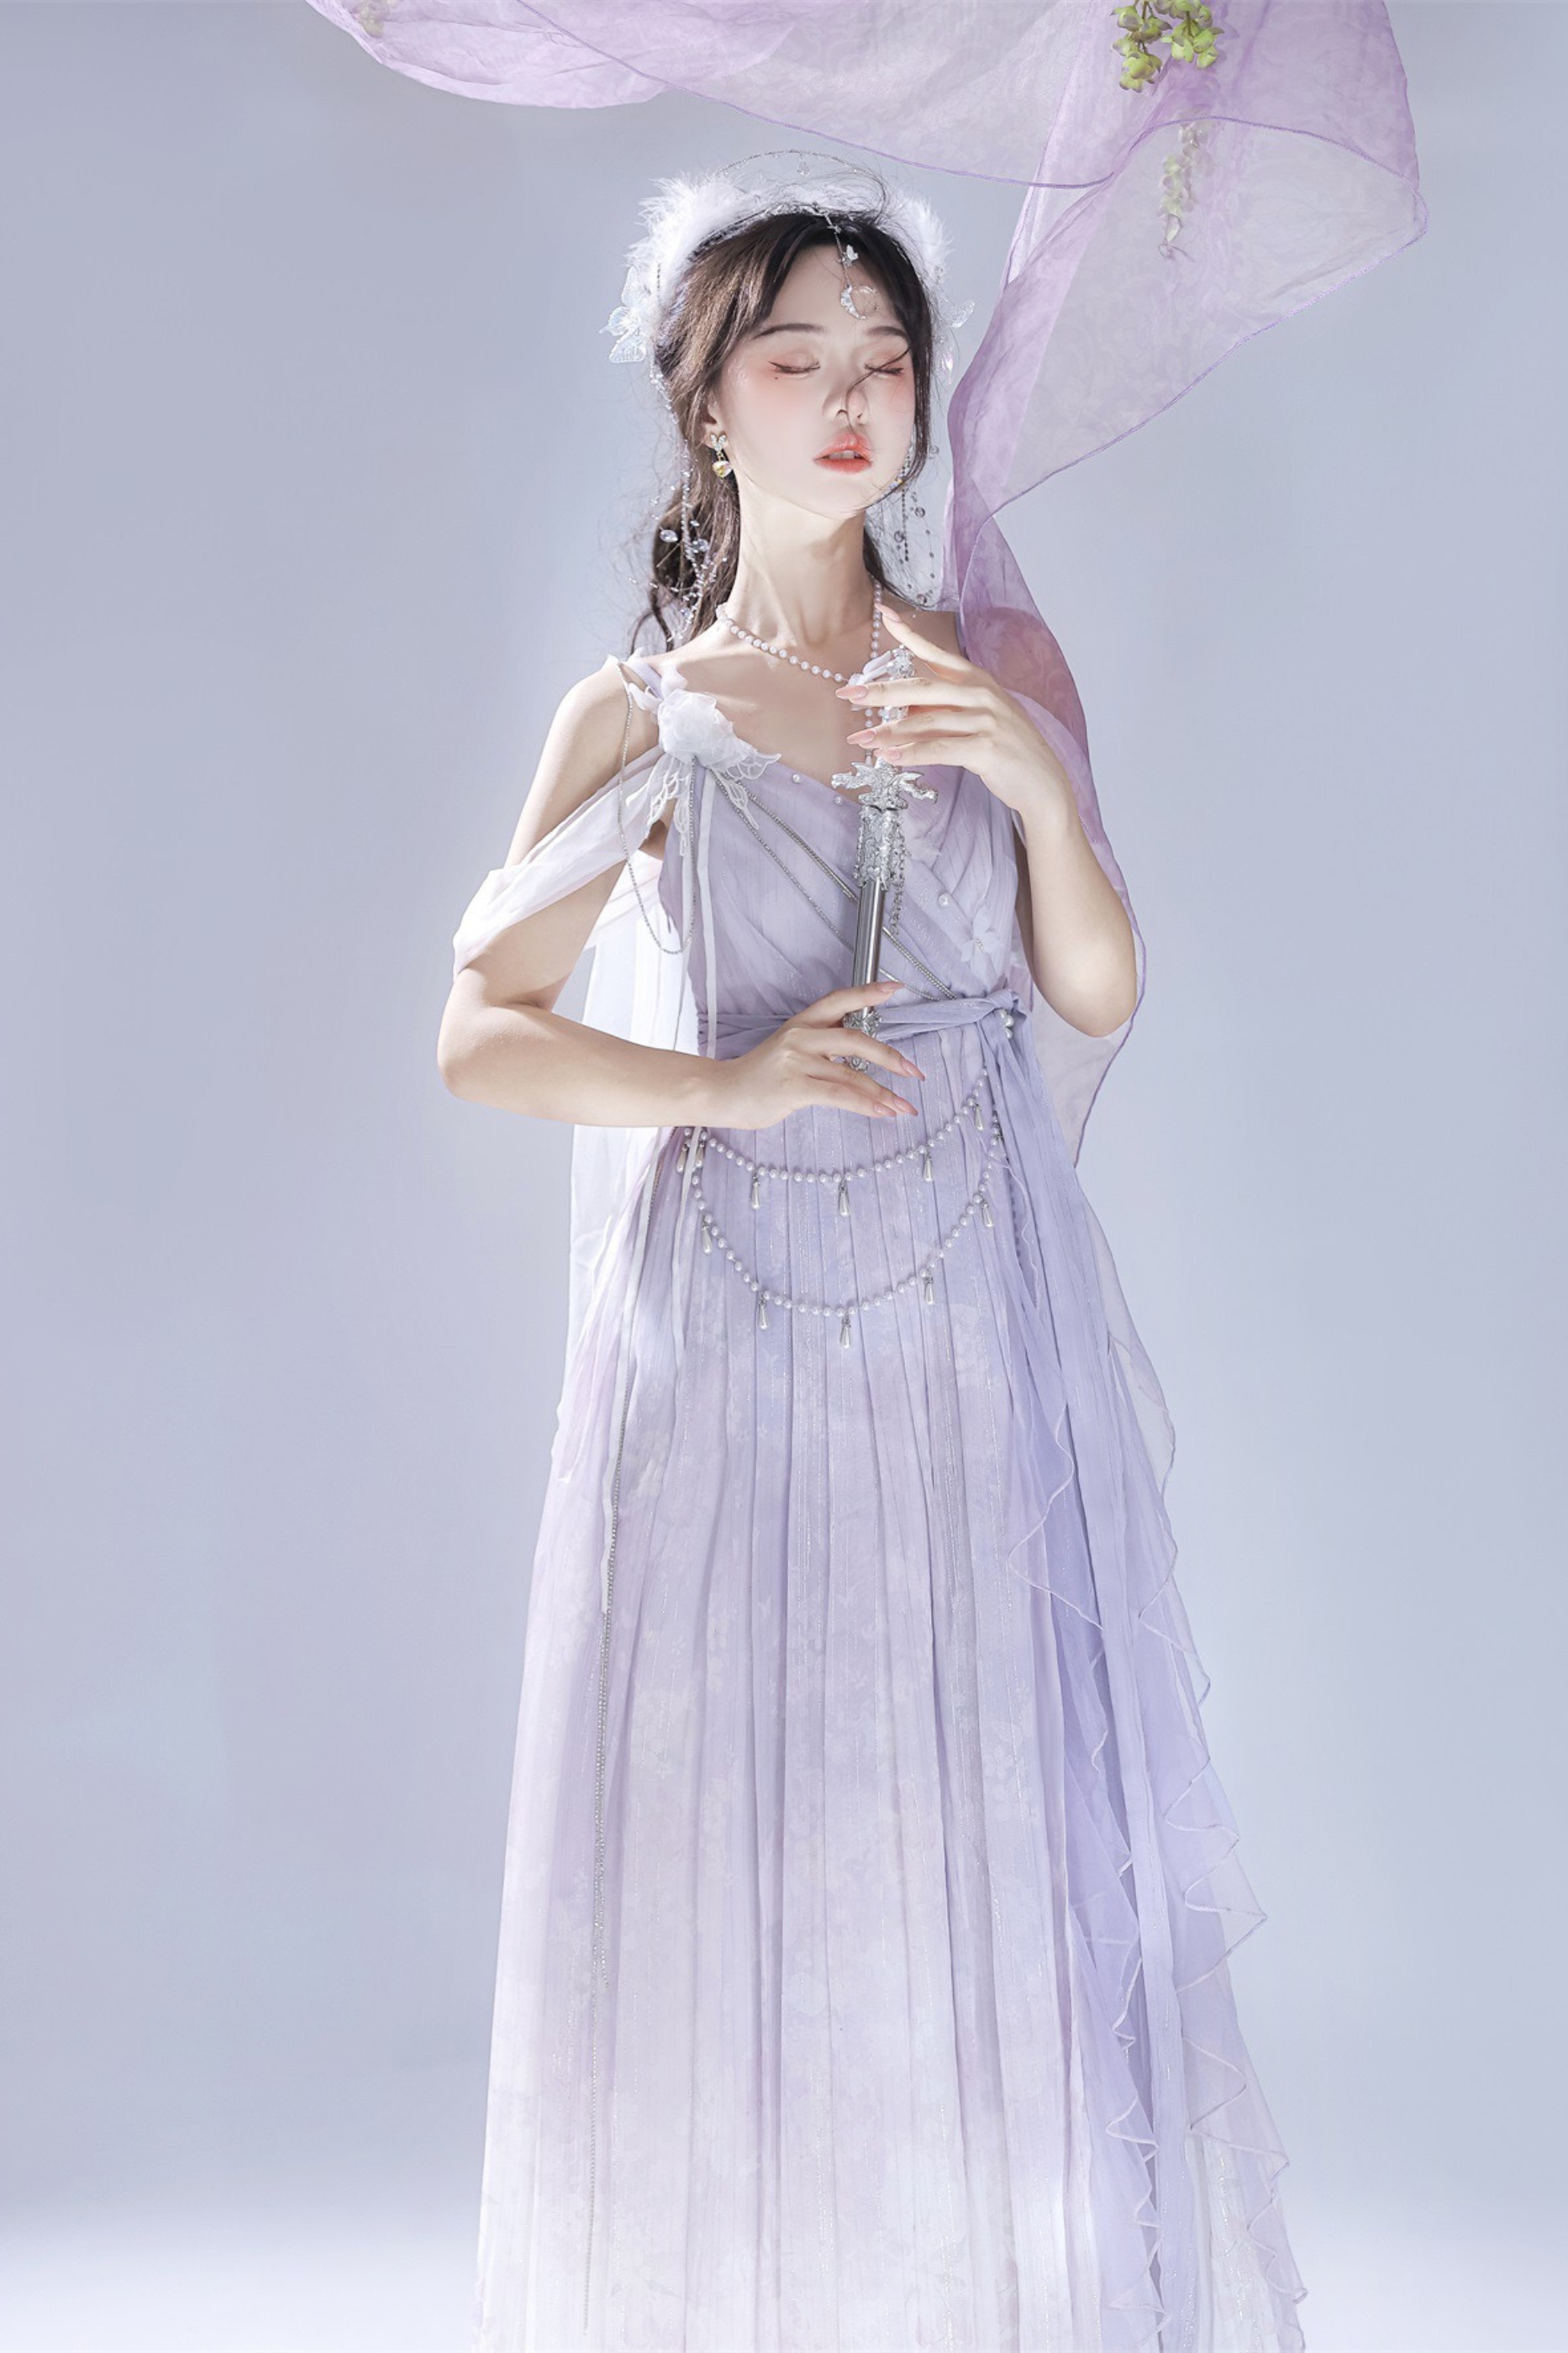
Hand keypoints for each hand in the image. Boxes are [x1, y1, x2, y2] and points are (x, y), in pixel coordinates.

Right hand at [705, 979, 924, 1130]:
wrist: (723, 1093)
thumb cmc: (759, 1077)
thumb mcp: (789, 1050)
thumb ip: (821, 1047)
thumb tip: (860, 1054)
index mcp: (801, 1023)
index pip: (839, 1000)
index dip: (869, 992)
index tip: (897, 988)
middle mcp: (801, 1037)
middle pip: (855, 1038)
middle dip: (890, 1057)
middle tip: (914, 1072)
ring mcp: (796, 1061)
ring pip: (851, 1074)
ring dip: (883, 1093)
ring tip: (903, 1107)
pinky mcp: (794, 1087)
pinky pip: (839, 1095)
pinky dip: (865, 1105)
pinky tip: (882, 1112)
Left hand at [836, 605, 1073, 821]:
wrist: (1043, 782)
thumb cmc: (1006, 749)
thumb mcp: (979, 718)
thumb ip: (945, 707)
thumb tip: (902, 708)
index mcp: (978, 680)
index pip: (938, 654)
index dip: (911, 635)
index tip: (886, 616)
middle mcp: (982, 694)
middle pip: (922, 689)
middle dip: (882, 691)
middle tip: (849, 694)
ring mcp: (986, 720)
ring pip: (925, 722)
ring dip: (888, 732)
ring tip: (860, 739)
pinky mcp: (986, 748)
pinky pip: (939, 749)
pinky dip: (910, 754)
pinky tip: (888, 757)